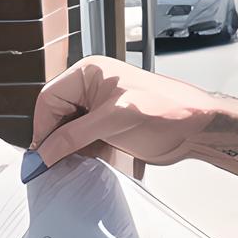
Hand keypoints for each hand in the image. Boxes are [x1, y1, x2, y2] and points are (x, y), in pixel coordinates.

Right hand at [31, 56, 216, 170]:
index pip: (48, 98)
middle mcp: (90, 88)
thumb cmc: (164, 109)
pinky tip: (86, 162)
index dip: (42, 126)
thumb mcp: (113, 121)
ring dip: (68, 148)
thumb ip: (74, 137)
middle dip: (55, 138)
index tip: (41, 153)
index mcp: (88, 73)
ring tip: (71, 164)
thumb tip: (44, 152)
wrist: (196, 127)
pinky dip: (81, 153)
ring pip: (68, 130)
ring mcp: (99, 109)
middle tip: (52, 164)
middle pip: (56, 115)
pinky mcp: (108, 127)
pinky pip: (83, 140)